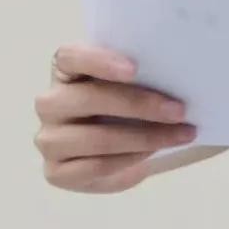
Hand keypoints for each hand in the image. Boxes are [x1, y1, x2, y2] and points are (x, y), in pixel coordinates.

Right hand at [34, 44, 196, 192]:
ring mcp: (48, 139)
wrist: (114, 156)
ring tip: (179, 135)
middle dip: (139, 105)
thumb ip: (140, 76)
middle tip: (179, 110)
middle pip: (88, 99)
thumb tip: (177, 76)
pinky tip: (152, 155)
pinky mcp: (56, 171)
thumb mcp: (130, 87)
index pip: (70, 57)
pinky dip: (130, 160)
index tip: (135, 68)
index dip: (100, 61)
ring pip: (96, 138)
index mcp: (63, 70)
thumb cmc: (124, 111)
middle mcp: (49, 103)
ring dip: (144, 138)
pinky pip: (97, 166)